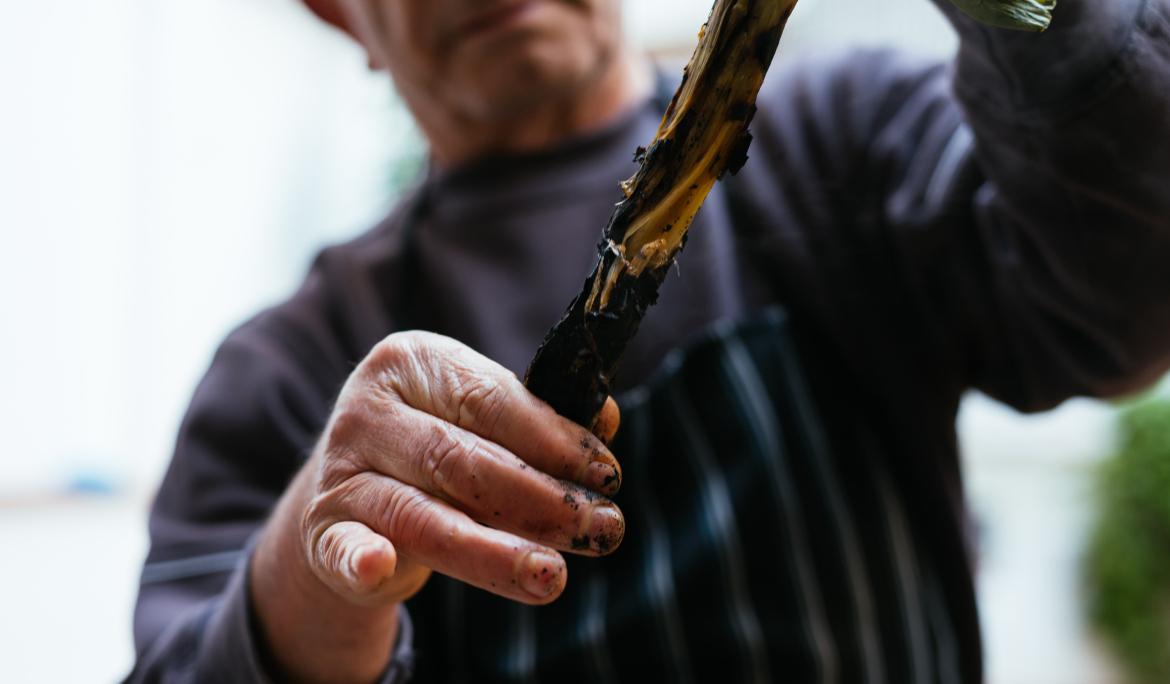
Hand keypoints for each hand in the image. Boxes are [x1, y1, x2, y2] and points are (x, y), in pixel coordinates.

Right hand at [251, 331, 623, 681]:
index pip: (490, 400)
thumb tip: (606, 417)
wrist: (356, 486)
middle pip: (461, 460)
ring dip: (493, 550)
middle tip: (603, 531)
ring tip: (552, 575)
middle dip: (542, 501)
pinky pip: (341, 549)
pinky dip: (360, 559)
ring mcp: (339, 472)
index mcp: (412, 362)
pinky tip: (379, 567)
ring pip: (421, 515)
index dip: (554, 440)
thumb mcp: (484, 420)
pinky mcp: (321, 533)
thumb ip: (540, 419)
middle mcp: (367, 410)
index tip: (608, 475)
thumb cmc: (440, 445)